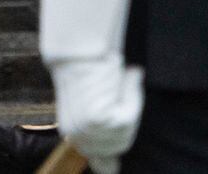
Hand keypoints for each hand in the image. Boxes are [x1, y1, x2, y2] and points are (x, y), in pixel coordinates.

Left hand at [46, 56, 142, 171]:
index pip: (100, 163)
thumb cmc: (93, 66)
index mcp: (74, 134)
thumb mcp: (98, 103)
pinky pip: (129, 118)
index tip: (116, 167)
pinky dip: (133, 97)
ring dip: (132, 104)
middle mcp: (76, 137)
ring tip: (126, 78)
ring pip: (126, 132)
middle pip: (120, 146)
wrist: (81, 45)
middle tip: (129, 88)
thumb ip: (104, 131)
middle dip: (129, 120)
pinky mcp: (96, 119)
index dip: (112, 163)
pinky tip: (127, 77)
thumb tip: (112, 169)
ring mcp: (85, 130)